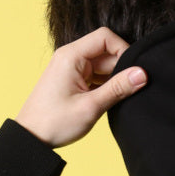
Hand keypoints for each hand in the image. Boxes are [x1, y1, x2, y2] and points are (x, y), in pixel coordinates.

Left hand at [15, 27, 147, 148]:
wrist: (31, 138)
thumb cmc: (55, 122)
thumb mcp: (91, 106)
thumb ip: (118, 88)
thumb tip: (142, 74)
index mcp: (71, 56)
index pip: (105, 37)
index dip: (124, 50)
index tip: (134, 71)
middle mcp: (71, 57)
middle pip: (106, 52)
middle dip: (120, 69)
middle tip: (129, 90)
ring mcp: (72, 69)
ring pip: (103, 65)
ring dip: (114, 79)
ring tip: (117, 99)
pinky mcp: (74, 80)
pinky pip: (96, 76)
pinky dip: (105, 86)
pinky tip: (108, 101)